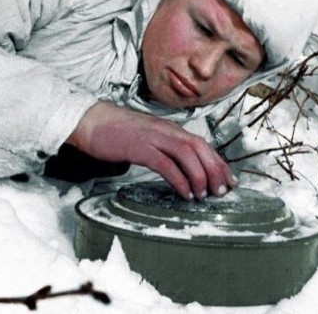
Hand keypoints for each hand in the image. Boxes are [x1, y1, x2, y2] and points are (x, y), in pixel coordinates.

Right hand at [66, 102, 237, 199]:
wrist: (89, 122)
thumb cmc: (115, 132)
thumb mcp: (146, 137)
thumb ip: (162, 147)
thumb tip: (178, 165)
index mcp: (168, 128)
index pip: (201, 143)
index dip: (218, 162)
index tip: (228, 179)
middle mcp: (165, 130)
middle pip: (199, 147)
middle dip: (215, 170)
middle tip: (221, 191)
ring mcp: (152, 137)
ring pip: (186, 154)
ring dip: (200, 176)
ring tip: (204, 195)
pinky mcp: (139, 148)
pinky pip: (165, 164)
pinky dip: (179, 180)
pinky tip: (184, 193)